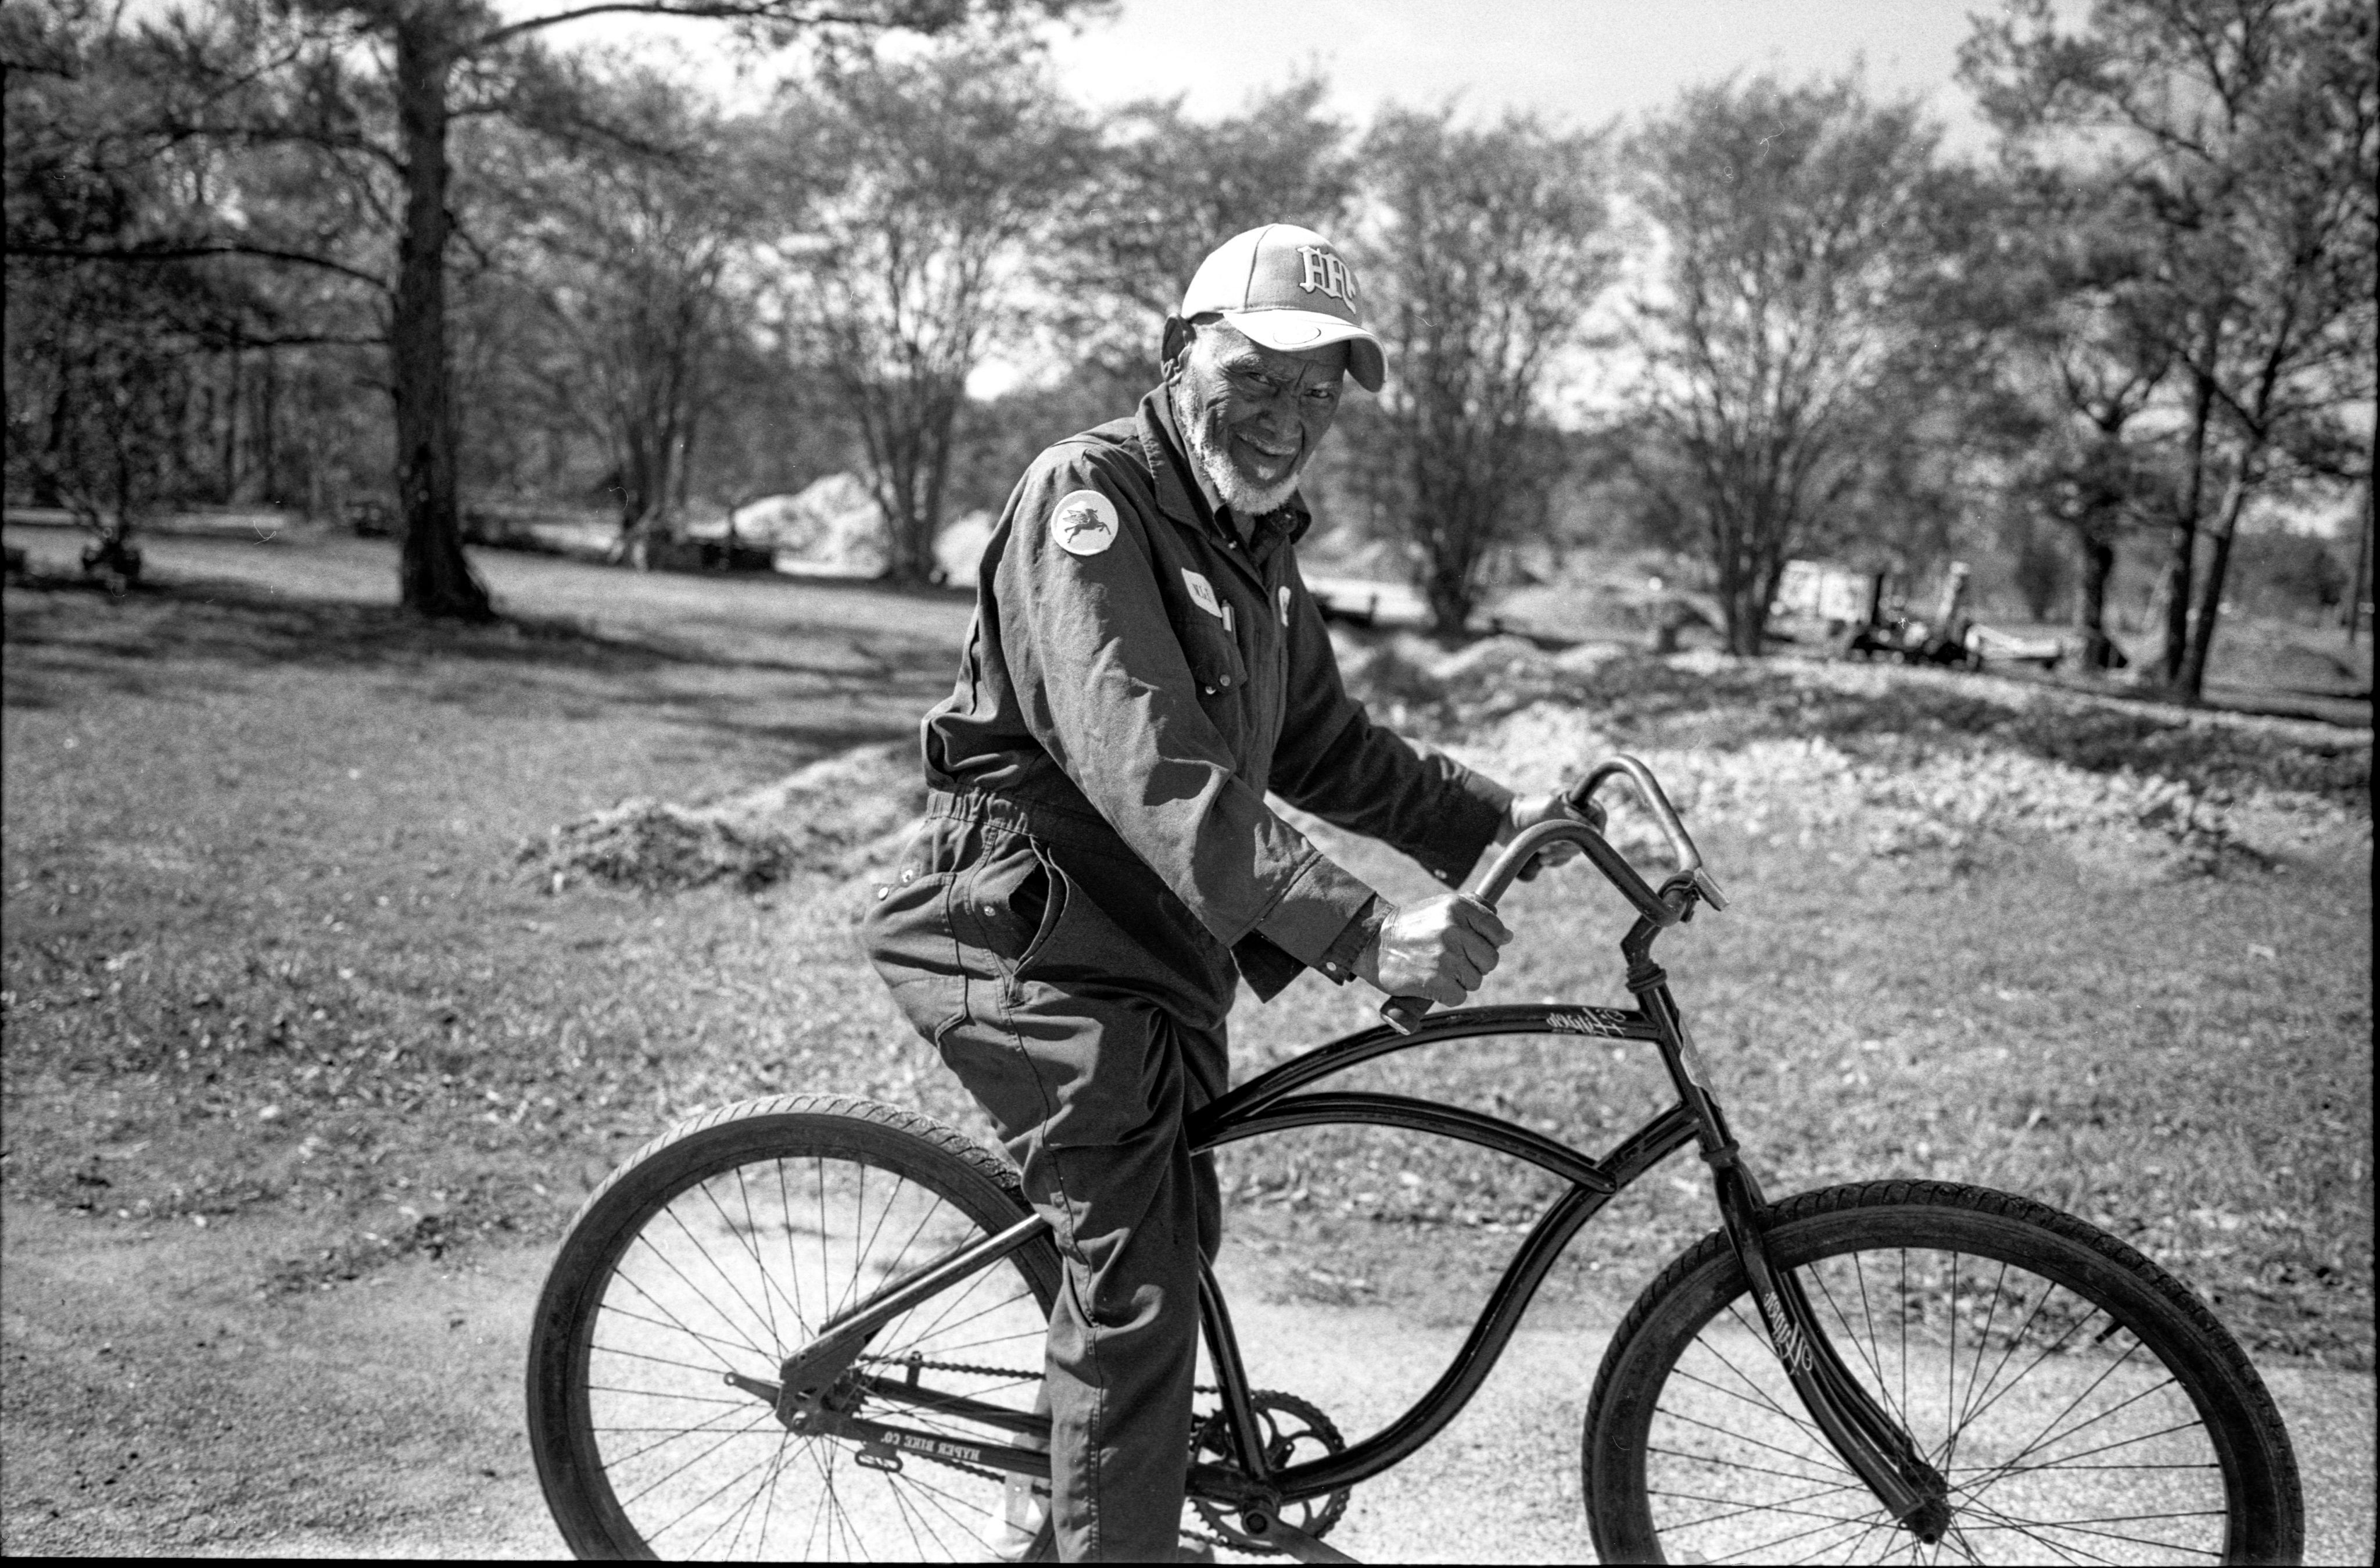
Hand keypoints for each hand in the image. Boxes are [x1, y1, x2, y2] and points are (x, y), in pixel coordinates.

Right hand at [1355, 894, 1511, 1006]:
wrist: (1373, 944)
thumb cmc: (1411, 926)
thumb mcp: (1440, 907)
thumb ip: (1474, 913)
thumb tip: (1507, 937)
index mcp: (1457, 907)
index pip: (1496, 930)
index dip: (1488, 942)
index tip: (1471, 945)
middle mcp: (1453, 929)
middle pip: (1490, 959)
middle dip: (1475, 964)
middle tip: (1451, 960)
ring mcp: (1445, 956)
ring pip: (1476, 980)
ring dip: (1459, 980)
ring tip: (1437, 969)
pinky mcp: (1437, 981)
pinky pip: (1459, 996)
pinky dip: (1447, 995)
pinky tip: (1431, 983)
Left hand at [1499, 790, 1604, 880]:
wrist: (1503, 824)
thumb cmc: (1526, 811)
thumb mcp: (1550, 810)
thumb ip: (1573, 819)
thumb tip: (1596, 832)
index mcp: (1577, 802)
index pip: (1599, 816)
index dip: (1595, 828)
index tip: (1584, 838)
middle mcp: (1574, 818)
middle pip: (1588, 839)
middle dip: (1567, 845)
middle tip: (1548, 844)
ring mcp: (1566, 833)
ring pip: (1575, 851)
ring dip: (1557, 854)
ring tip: (1540, 850)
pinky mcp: (1556, 847)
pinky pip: (1563, 859)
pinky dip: (1553, 860)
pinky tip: (1540, 856)